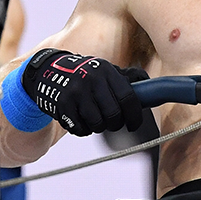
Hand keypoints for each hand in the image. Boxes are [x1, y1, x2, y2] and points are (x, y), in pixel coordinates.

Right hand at [20, 48, 147, 135]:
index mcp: (106, 70)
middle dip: (116, 124)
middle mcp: (92, 80)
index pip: (128, 98)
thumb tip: (151, 85)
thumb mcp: (104, 69)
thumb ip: (127, 78)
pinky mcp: (63, 105)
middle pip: (113, 115)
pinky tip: (80, 120)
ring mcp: (76, 93)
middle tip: (112, 123)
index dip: (134, 116)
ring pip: (97, 125)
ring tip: (94, 118)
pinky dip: (83, 130)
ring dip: (98, 127)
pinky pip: (80, 129)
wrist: (49, 72)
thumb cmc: (85, 74)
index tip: (133, 124)